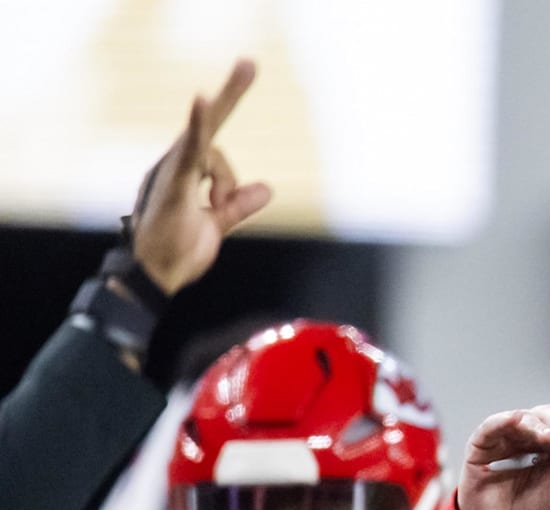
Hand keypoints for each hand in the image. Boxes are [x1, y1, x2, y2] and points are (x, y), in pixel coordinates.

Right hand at [130, 59, 272, 296]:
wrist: (153, 278)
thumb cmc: (175, 251)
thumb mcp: (216, 225)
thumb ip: (237, 205)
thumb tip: (266, 189)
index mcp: (185, 171)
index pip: (212, 139)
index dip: (224, 107)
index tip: (244, 72)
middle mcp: (176, 164)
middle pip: (208, 126)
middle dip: (230, 94)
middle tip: (250, 62)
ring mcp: (172, 172)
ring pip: (211, 153)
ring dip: (224, 185)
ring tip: (213, 210)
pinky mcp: (172, 185)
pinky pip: (189, 153)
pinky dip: (196, 129)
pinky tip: (203, 101)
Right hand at [458, 407, 549, 509]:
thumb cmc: (537, 509)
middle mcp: (532, 436)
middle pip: (549, 415)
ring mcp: (507, 438)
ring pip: (523, 417)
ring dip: (537, 424)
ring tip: (549, 437)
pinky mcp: (482, 445)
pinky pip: (491, 425)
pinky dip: (503, 420)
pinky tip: (515, 419)